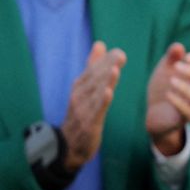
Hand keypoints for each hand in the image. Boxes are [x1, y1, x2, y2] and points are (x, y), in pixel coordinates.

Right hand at [63, 42, 126, 171]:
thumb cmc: (81, 111)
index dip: (104, 61)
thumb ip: (93, 66)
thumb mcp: (85, 88)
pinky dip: (101, 102)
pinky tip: (109, 93)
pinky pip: (95, 111)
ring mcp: (82, 110)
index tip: (118, 52)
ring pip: (95, 94)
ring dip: (105, 81)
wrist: (70, 145)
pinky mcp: (89, 124)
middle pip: (94, 80)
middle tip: (120, 55)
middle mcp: (79, 96)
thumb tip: (100, 44)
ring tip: (115, 69)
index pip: (92, 71)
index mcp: (79, 87)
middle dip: (106, 67)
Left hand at [145, 43, 189, 155]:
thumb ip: (171, 57)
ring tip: (171, 81)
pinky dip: (179, 102)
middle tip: (176, 66)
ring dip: (187, 88)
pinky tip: (167, 94)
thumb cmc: (163, 87)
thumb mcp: (165, 69)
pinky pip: (188, 112)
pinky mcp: (183, 119)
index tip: (186, 56)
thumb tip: (178, 46)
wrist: (154, 112)